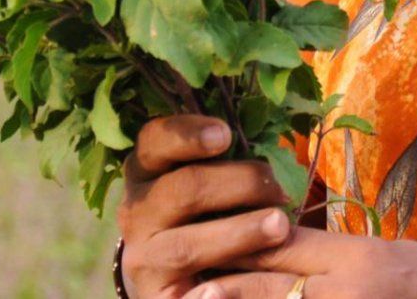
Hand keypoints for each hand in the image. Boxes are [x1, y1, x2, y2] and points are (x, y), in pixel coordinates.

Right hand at [115, 114, 297, 298]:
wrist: (172, 278)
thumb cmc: (202, 215)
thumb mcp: (204, 182)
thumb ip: (224, 163)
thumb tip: (270, 149)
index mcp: (145, 172)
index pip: (154, 141)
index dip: (187, 134)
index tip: (225, 134)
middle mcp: (136, 212)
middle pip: (183, 190)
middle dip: (237, 184)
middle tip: (277, 189)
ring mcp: (143, 257)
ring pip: (187, 245)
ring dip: (239, 233)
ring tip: (279, 226)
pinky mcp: (155, 297)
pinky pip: (187, 296)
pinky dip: (210, 292)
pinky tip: (230, 287)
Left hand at [182, 224, 416, 298]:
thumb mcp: (399, 261)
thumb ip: (348, 258)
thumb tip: (297, 254)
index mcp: (362, 258)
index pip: (288, 244)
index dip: (241, 244)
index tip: (200, 244)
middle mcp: (353, 285)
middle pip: (274, 280)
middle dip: (222, 285)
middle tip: (175, 290)